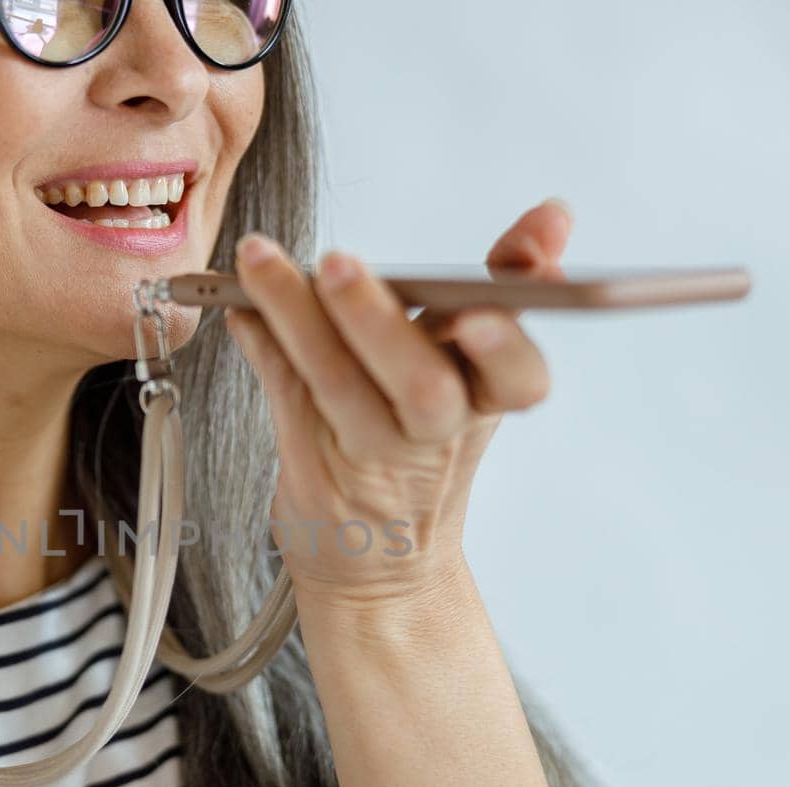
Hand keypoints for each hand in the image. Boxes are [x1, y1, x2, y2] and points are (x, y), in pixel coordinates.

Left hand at [223, 198, 571, 610]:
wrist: (378, 567)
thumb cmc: (427, 450)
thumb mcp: (478, 375)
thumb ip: (508, 286)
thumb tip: (554, 215)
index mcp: (487, 404)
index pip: (520, 380)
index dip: (505, 346)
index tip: (480, 311)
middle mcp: (434, 438)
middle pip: (422, 388)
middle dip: (378, 322)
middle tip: (340, 264)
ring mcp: (371, 458)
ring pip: (335, 383)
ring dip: (292, 313)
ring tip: (258, 258)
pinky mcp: (312, 468)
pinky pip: (283, 388)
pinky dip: (258, 336)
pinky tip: (236, 300)